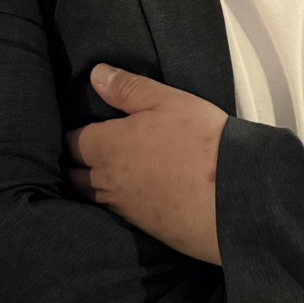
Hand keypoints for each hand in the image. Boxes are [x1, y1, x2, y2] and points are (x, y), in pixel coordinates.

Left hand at [66, 64, 227, 264]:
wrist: (232, 195)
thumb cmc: (200, 141)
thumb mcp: (167, 101)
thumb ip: (128, 88)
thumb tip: (97, 75)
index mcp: (107, 146)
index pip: (71, 142)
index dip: (73, 134)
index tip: (80, 128)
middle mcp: (106, 180)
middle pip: (74, 174)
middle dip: (76, 162)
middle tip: (86, 151)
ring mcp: (123, 208)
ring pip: (92, 196)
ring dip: (93, 184)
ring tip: (106, 172)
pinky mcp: (141, 228)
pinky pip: (115, 213)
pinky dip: (116, 202)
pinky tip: (131, 194)